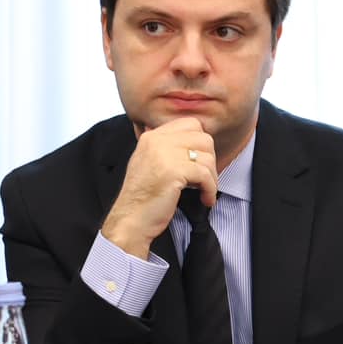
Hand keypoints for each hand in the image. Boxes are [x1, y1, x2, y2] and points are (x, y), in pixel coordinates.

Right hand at [101, 118, 219, 258]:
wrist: (130, 220)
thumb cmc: (145, 196)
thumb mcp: (151, 162)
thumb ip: (168, 147)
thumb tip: (199, 137)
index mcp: (152, 136)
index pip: (191, 124)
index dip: (202, 143)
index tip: (200, 162)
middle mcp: (157, 141)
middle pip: (204, 138)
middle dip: (210, 160)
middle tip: (205, 178)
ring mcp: (164, 155)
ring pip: (208, 157)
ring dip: (212, 177)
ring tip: (205, 191)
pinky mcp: (173, 172)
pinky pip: (205, 175)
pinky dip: (210, 189)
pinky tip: (205, 199)